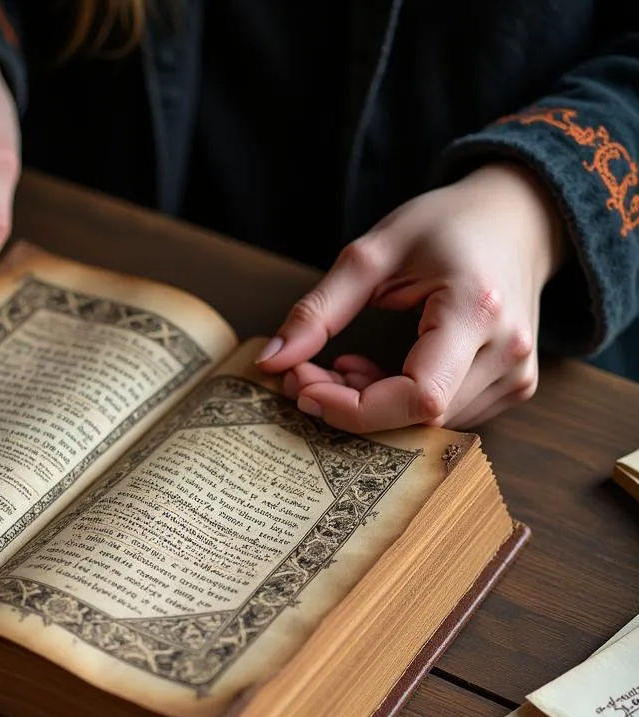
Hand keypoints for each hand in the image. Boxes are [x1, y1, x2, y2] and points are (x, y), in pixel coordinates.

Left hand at [256, 162, 564, 430]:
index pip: (417, 397)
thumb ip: (318, 310)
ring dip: (370, 408)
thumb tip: (270, 361)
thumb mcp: (373, 252)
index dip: (354, 409)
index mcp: (477, 310)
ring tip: (341, 367)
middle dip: (349, 406)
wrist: (519, 217)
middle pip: (416, 417)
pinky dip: (397, 406)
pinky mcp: (514, 388)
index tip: (303, 386)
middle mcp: (508, 352)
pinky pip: (444, 418)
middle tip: (305, 375)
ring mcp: (518, 376)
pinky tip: (377, 373)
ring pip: (426, 425)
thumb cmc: (447, 225)